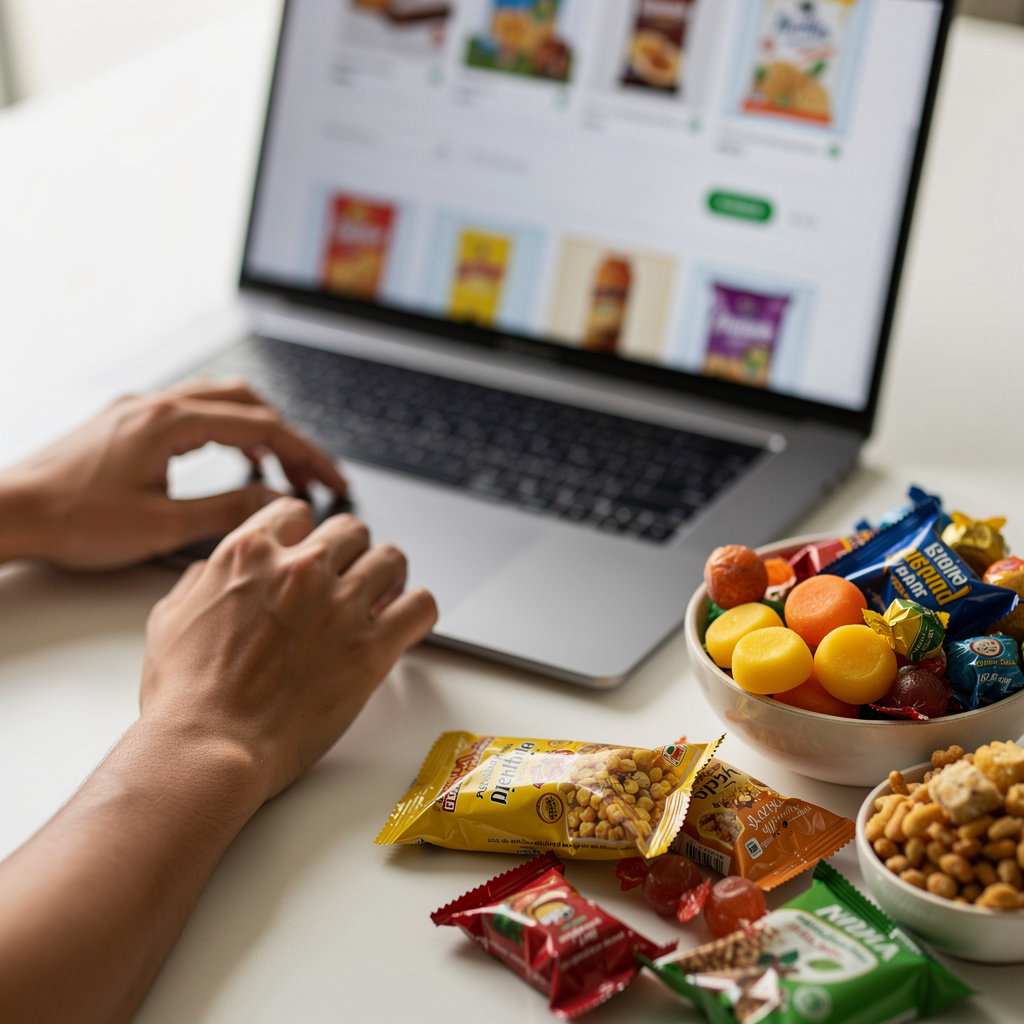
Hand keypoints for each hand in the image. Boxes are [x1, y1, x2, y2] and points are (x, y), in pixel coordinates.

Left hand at [2, 378, 347, 569]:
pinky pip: (192, 411)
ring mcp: (139, 410)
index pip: (262, 426)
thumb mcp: (162, 527)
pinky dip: (226, 429)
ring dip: (259, 428)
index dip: (307, 454)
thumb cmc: (70, 520)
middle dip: (290, 436)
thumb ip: (229, 512)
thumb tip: (279, 503)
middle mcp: (155, 405)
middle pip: (247, 402)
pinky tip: (233, 456)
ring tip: (282, 466)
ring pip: (219, 401)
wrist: (8, 513)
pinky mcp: (126, 423)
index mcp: (169, 424)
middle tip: (315, 473)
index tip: (332, 479)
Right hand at [139, 498, 437, 801]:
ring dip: (387, 577)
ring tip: (380, 600)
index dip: (304, 534)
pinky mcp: (372, 646)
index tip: (308, 555)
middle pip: (351, 531)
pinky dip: (416, 611)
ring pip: (391, 559)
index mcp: (250, 553)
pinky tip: (402, 625)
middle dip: (350, 553)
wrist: (209, 747)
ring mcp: (341, 604)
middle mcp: (301, 568)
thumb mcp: (170, 618)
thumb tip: (213, 572)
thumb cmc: (186, 694)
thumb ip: (202, 581)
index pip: (297, 512)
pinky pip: (421, 605)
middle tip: (347, 580)